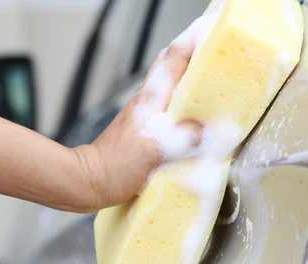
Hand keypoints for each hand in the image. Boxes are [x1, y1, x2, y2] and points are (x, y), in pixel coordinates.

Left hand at [72, 40, 202, 211]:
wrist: (89, 181)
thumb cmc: (115, 165)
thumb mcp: (152, 151)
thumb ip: (181, 138)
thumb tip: (204, 130)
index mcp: (152, 99)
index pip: (174, 59)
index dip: (194, 43)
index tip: (213, 37)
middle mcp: (148, 100)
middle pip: (172, 65)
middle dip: (195, 56)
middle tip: (217, 58)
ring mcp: (145, 113)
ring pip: (171, 85)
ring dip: (190, 79)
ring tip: (212, 83)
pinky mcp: (145, 128)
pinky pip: (170, 107)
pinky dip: (184, 104)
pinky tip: (195, 118)